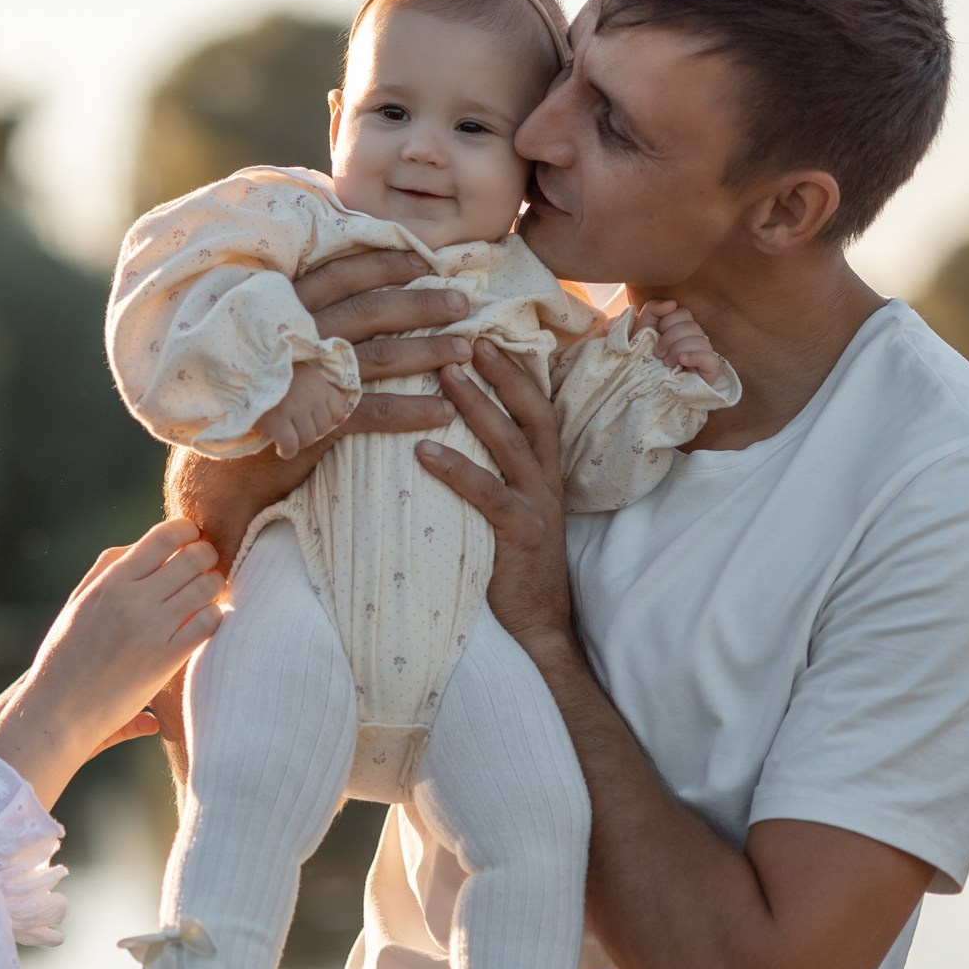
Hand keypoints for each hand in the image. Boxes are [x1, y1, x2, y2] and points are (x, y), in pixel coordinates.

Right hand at [0, 519, 224, 805]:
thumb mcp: (78, 603)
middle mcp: (133, 598)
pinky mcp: (166, 658)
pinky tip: (207, 622)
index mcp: (111, 581)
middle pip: (192, 557)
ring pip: (206, 587)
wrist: (58, 709)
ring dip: (215, 586)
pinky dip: (215, 616)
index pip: (162, 537)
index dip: (186, 531)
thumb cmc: (65, 656)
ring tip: (211, 594)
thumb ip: (105, 571)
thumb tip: (136, 548)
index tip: (192, 538)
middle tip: (209, 566)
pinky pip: (208, 622)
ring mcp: (151, 627)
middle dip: (207, 556)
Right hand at [170, 249, 471, 564]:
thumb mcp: (268, 343)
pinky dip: (413, 411)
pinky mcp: (315, 419)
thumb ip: (300, 316)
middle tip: (464, 301)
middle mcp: (297, 336)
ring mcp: (307, 376)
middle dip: (423, 303)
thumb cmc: (248, 396)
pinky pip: (376, 411)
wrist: (219, 466)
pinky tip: (444, 412)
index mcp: (284, 309)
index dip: (385, 263)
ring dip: (430, 351)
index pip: (342, 273)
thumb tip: (345, 292)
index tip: (425, 258)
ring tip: (465, 353)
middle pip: (372, 309)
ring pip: (382, 355)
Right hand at [253, 361, 350, 459]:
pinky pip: (291, 446)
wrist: (245, 370)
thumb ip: (323, 393)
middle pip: (322, 428)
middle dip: (310, 432)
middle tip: (294, 428)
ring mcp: (295, 408)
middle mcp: (311, 395)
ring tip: (286, 436)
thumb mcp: (303, 375)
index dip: (326, 419)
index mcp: (318, 382)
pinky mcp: (277, 420)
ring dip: (298, 443)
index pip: (338, 410)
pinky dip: (287, 451)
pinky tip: (280, 448)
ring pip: (308, 439)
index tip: (311, 420)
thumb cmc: (272, 374)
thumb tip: (342, 420)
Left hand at [414, 340, 575, 651]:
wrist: (538, 632)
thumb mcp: (505, 515)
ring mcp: (537, 507)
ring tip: (444, 375)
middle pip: (530, 412)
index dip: (517, 371)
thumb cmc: (511, 571)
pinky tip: (422, 450)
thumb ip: (489, 479)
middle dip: (502, 372)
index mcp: (544, 474)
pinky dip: (456, 469)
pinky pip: (488, 493)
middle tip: (466, 339)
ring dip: (477, 405)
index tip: (487, 337)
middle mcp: (547, 482)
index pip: (536, 409)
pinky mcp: (521, 535)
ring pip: (510, 442)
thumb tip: (438, 442)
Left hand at [635, 300, 721, 378]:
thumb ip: (653, 308)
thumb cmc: (642, 356)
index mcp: (681, 328)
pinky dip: (695, 357)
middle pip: (692, 326)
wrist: (638, 384)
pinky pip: (711, 359)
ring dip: (678, 350)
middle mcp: (694, 339)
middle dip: (670, 338)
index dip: (667, 321)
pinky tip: (682, 362)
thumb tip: (672, 303)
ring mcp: (703, 356)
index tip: (656, 334)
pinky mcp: (708, 372)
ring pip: (701, 341)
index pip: (684, 313)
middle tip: (658, 353)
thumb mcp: (643, 327)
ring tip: (666, 363)